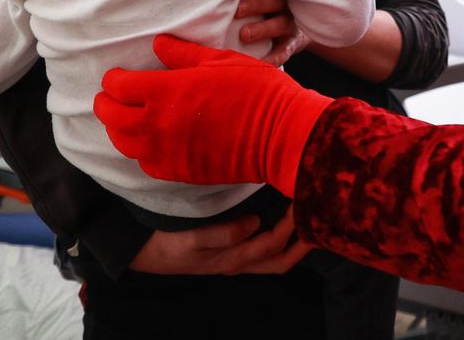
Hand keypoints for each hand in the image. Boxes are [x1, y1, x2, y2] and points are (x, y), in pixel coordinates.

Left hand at [94, 34, 331, 195]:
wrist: (281, 134)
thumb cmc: (256, 90)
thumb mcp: (220, 60)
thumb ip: (183, 53)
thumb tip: (158, 44)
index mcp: (166, 91)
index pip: (119, 86)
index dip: (113, 79)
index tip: (116, 76)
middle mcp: (158, 124)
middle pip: (112, 117)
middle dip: (106, 104)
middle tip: (109, 97)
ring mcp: (166, 151)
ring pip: (124, 143)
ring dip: (118, 129)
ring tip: (124, 119)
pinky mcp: (179, 172)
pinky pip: (145, 163)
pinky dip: (140, 151)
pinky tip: (149, 142)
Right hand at [129, 210, 310, 276]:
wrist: (141, 252)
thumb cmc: (167, 243)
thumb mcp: (192, 238)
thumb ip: (224, 234)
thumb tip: (257, 223)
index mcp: (233, 260)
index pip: (273, 244)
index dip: (291, 225)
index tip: (303, 200)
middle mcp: (239, 263)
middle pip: (281, 260)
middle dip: (303, 242)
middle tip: (321, 216)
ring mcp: (234, 258)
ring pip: (273, 256)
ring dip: (293, 240)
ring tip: (307, 217)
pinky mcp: (229, 249)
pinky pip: (262, 248)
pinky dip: (278, 236)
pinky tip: (281, 218)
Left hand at [234, 0, 310, 64]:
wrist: (295, 30)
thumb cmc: (267, 9)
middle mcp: (286, 4)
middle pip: (275, 0)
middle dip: (256, 4)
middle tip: (237, 11)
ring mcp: (291, 23)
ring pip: (281, 24)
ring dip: (263, 29)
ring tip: (244, 35)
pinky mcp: (292, 43)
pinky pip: (284, 50)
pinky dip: (274, 57)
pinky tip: (261, 62)